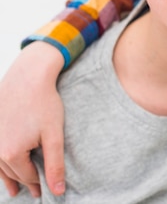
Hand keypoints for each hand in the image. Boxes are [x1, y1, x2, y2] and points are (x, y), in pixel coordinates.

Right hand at [0, 42, 65, 196]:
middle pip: (12, 172)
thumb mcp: (54, 135)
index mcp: (11, 153)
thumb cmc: (44, 104)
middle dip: (24, 182)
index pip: (27, 176)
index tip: (44, 193)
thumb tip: (58, 191)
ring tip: (14, 190)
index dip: (38, 185)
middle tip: (33, 193)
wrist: (28, 77)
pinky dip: (1, 161)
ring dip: (8, 176)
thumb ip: (55, 164)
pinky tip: (4, 164)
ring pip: (0, 164)